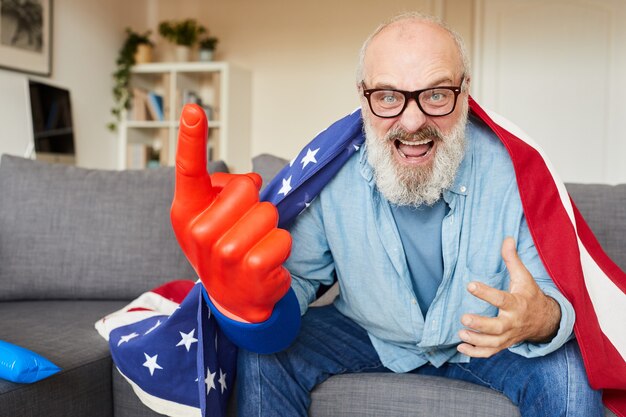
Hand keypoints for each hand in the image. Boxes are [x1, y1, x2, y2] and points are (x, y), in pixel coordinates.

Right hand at [171, 104, 291, 322]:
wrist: (233, 300)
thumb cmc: (224, 248)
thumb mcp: (212, 218)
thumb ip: (223, 190)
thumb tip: (253, 182)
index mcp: (187, 212)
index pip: (188, 170)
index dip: (191, 138)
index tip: (194, 109)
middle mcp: (199, 232)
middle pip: (247, 188)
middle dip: (256, 203)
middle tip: (246, 227)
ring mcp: (224, 254)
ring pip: (268, 213)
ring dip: (271, 228)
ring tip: (255, 247)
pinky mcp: (251, 271)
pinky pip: (282, 238)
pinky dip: (281, 248)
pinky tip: (267, 264)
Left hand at [457, 237, 560, 357]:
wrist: (545, 320)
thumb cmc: (530, 296)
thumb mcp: (524, 277)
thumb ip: (512, 259)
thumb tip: (507, 238)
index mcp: (517, 304)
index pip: (501, 299)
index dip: (486, 292)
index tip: (470, 285)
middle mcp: (513, 322)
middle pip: (497, 327)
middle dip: (481, 324)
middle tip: (464, 318)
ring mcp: (508, 335)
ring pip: (493, 343)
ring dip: (476, 340)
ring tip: (460, 333)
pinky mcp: (504, 344)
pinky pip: (491, 352)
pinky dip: (476, 353)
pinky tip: (461, 347)